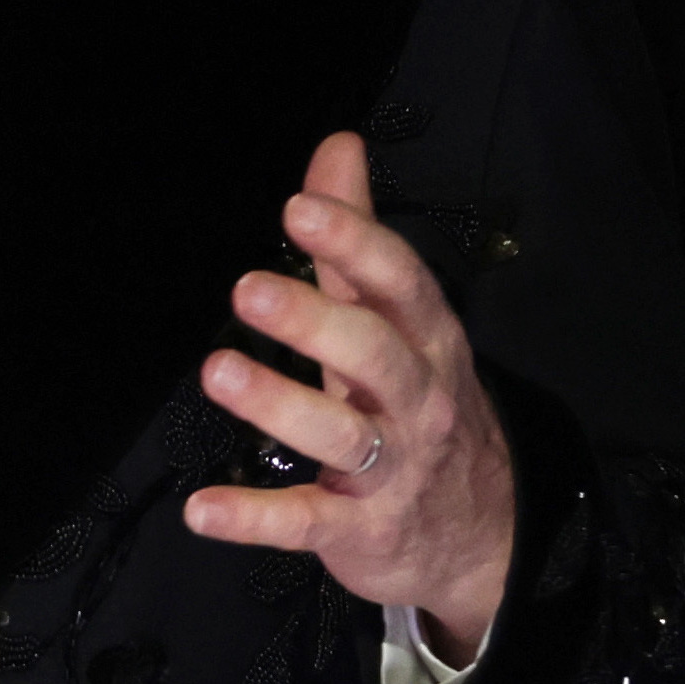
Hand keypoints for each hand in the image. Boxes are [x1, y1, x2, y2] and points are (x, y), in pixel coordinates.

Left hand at [181, 134, 519, 654]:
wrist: (481, 534)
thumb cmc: (422, 408)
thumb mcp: (399, 323)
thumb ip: (357, 240)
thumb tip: (336, 148)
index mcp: (425, 342)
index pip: (399, 283)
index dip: (353, 244)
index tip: (300, 208)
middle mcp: (416, 400)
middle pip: (373, 353)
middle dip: (314, 319)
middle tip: (248, 289)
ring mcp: (390, 468)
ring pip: (340, 433)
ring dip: (279, 403)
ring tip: (220, 372)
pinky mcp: (360, 530)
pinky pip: (307, 522)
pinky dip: (255, 518)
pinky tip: (202, 509)